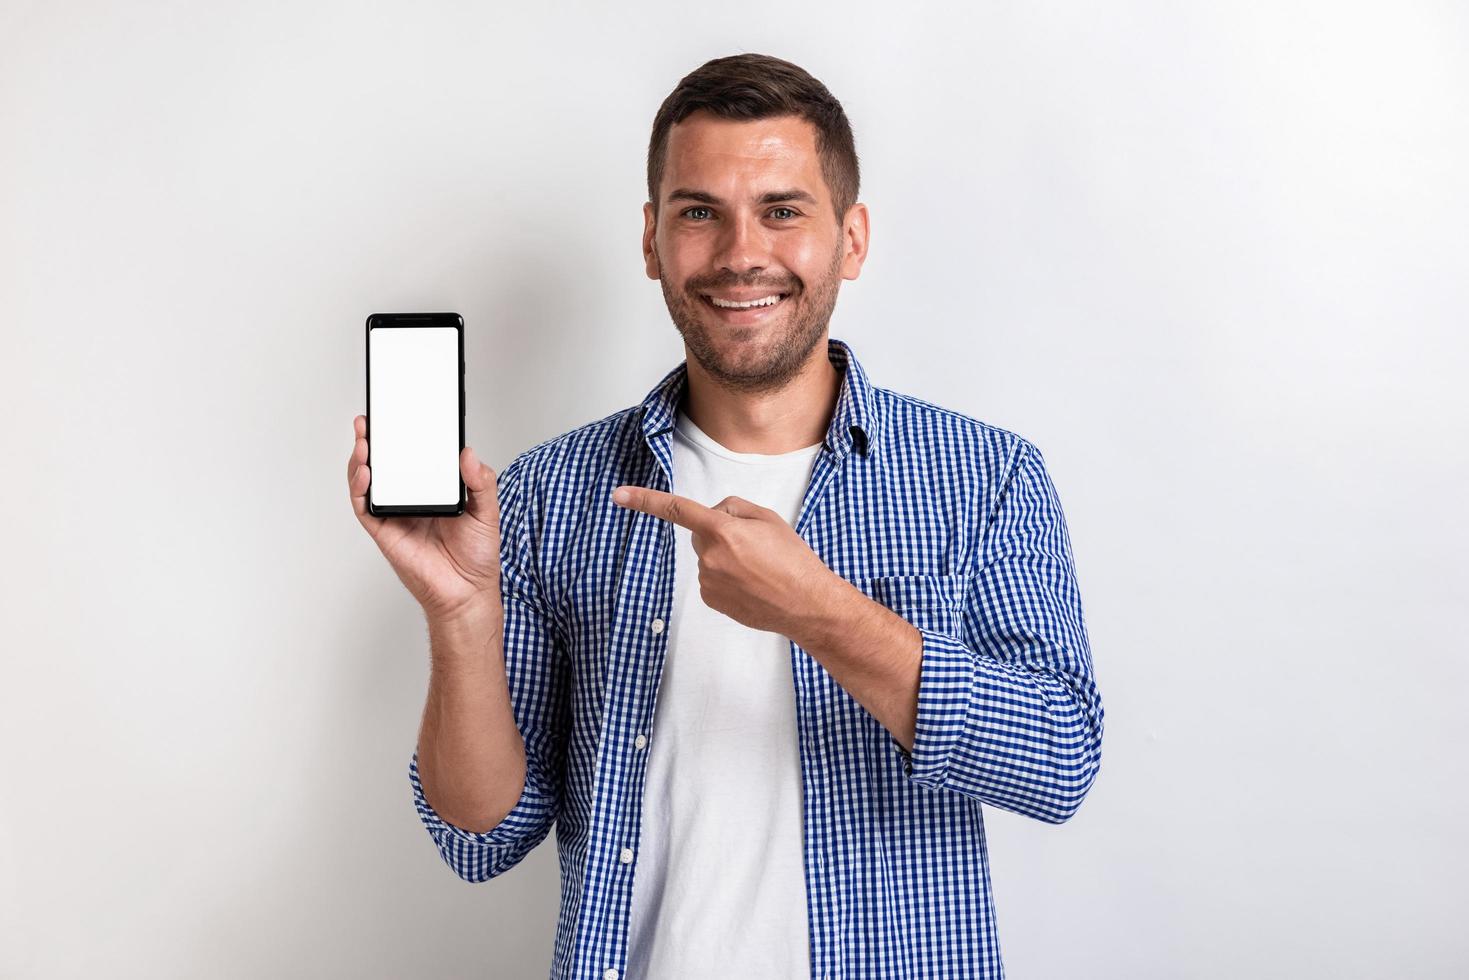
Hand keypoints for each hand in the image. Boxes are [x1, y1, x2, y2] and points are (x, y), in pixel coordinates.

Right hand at [347, 414, 503, 625]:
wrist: (467, 592)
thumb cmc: (477, 555)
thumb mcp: (487, 511)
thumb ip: (481, 482)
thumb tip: (469, 454)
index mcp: (432, 490)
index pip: (413, 458)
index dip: (402, 437)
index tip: (398, 414)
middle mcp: (410, 498)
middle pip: (384, 465)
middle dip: (373, 441)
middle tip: (369, 421)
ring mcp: (394, 514)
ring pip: (368, 482)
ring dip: (361, 459)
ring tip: (364, 440)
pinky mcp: (384, 531)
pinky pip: (365, 506)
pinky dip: (360, 488)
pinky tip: (366, 472)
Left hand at [611, 484, 838, 639]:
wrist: (806, 604)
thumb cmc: (792, 560)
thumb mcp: (768, 519)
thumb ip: (734, 509)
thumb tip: (715, 515)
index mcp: (723, 531)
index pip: (676, 510)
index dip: (645, 500)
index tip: (619, 495)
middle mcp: (710, 557)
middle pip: (702, 534)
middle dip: (720, 533)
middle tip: (754, 546)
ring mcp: (709, 582)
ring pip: (709, 558)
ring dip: (727, 558)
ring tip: (759, 569)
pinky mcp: (712, 600)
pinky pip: (712, 579)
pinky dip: (728, 578)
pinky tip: (751, 584)